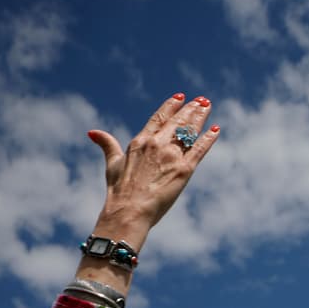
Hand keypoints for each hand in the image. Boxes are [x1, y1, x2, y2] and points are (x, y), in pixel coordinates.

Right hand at [87, 93, 219, 248]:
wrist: (130, 210)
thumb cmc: (119, 191)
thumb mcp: (112, 164)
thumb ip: (107, 145)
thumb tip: (92, 132)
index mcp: (140, 141)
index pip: (159, 118)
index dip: (171, 106)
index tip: (181, 97)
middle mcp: (157, 144)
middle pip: (178, 122)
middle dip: (191, 109)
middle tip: (202, 101)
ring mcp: (172, 155)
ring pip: (189, 131)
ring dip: (200, 118)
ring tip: (207, 107)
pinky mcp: (184, 169)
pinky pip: (199, 149)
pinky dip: (208, 139)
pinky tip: (215, 130)